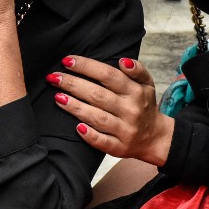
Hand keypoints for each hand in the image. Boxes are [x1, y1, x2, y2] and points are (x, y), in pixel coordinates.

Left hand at [50, 56, 174, 166]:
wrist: (155, 138)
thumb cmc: (144, 105)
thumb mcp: (146, 84)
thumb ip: (137, 69)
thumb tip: (122, 61)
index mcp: (135, 92)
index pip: (108, 75)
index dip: (86, 66)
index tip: (67, 61)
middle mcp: (130, 110)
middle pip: (98, 95)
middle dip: (73, 84)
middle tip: (53, 77)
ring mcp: (125, 130)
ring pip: (97, 117)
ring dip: (75, 107)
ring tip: (57, 97)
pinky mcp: (119, 147)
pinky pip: (102, 142)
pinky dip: (90, 135)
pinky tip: (76, 127)